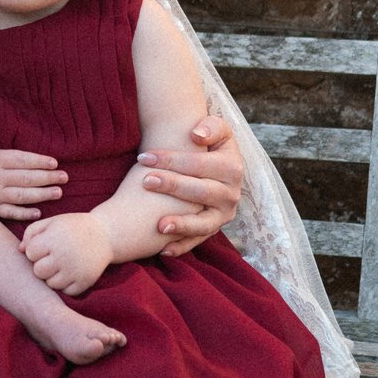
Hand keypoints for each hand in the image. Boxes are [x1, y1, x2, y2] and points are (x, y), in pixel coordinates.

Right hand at [0, 126, 66, 222]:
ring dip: (42, 195)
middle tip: (65, 178)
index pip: (22, 159)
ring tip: (58, 193)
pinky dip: (24, 213)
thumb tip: (4, 119)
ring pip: (22, 196)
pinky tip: (38, 212)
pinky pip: (9, 212)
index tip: (55, 163)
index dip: (40, 161)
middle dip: (47, 177)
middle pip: (27, 178)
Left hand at [21, 212, 112, 296]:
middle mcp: (64, 255)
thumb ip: (31, 232)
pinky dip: (67, 284)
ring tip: (62, 265)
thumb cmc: (73, 227)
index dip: (35, 250)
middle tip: (52, 258)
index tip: (45, 246)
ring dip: (53, 276)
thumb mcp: (52, 222)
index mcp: (54, 238)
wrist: (106, 234)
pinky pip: (66, 291)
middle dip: (42, 265)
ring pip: (51, 284)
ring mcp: (76, 271)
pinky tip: (71, 272)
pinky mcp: (85, 282)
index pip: (30, 253)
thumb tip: (20, 250)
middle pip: (38, 271)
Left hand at [139, 114, 244, 256]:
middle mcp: (232, 194)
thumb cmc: (210, 145)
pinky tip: (163, 250)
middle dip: (172, 186)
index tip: (144, 157)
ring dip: (182, 225)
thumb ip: (211, 126)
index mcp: (232, 168)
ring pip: (204, 223)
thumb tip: (197, 135)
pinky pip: (198, 241)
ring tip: (159, 225)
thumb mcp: (218, 130)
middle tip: (145, 181)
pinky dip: (182, 246)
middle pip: (200, 192)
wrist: (218, 167)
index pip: (201, 164)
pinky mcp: (214, 228)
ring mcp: (224, 214)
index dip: (172, 159)